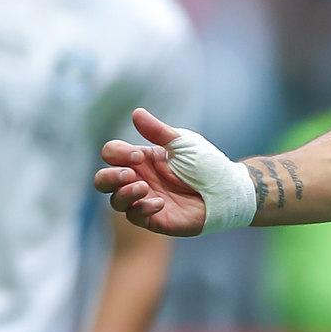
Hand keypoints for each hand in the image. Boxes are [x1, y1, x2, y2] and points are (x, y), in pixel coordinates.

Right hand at [94, 108, 209, 236]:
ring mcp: (146, 200)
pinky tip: (160, 202)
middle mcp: (140, 179)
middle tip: (130, 174)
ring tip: (144, 187)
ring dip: (124, 194)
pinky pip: (135, 217)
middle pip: (103, 180)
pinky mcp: (155, 219)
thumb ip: (158, 132)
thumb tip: (136, 113)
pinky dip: (142, 208)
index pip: (112, 154)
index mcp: (143, 159)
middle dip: (109, 177)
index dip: (117, 154)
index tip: (138, 155)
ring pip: (115, 201)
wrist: (227, 191)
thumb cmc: (206, 165)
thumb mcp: (182, 144)